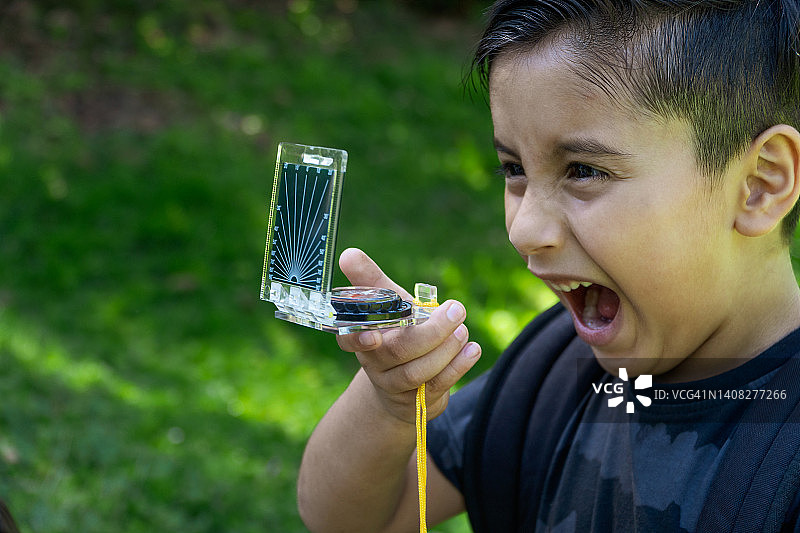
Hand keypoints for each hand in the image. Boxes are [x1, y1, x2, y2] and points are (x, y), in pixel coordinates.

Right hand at [336, 248, 481, 423]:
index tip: (374, 335)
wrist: (400, 387)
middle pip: (397, 352)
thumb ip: (370, 280)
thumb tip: (349, 253)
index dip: (359, 339)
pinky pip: (438, 385)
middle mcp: (375, 364)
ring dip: (446, 348)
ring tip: (463, 329)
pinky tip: (472, 349)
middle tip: (456, 309)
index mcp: (362, 337)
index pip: (349, 340)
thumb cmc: (395, 333)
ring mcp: (396, 385)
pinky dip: (458, 366)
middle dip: (430, 332)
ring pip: (419, 371)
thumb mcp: (385, 305)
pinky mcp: (418, 401)